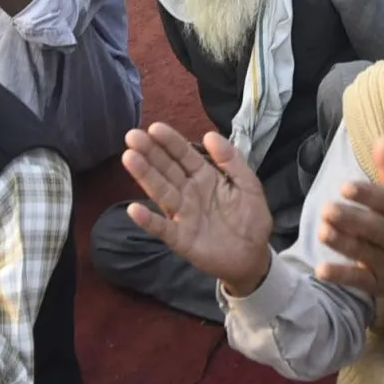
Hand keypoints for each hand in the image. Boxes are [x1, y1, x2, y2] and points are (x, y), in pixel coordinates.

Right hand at [120, 122, 274, 291]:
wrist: (253, 257)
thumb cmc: (250, 219)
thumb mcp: (248, 185)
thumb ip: (231, 160)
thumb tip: (209, 134)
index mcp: (204, 176)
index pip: (184, 154)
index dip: (170, 141)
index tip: (154, 127)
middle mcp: (188, 192)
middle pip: (166, 169)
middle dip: (150, 152)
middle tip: (132, 136)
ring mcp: (182, 214)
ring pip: (161, 191)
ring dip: (145, 176)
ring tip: (129, 158)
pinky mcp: (180, 238)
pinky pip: (162, 228)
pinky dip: (148, 220)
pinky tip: (135, 210)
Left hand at [314, 138, 383, 332]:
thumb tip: (381, 139)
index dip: (369, 195)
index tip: (346, 187)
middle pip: (377, 229)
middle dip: (352, 220)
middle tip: (327, 209)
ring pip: (367, 254)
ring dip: (344, 244)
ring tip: (322, 232)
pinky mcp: (382, 284)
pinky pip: (361, 281)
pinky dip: (342, 276)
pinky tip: (321, 270)